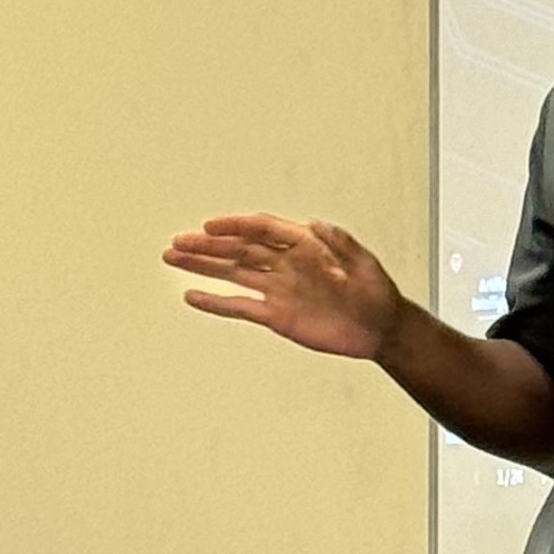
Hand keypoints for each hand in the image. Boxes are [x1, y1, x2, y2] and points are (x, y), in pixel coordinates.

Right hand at [162, 214, 402, 360]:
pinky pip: (240, 307)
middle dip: (208, 245)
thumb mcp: (365, 265)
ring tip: (173, 257)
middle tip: (177, 242)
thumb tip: (318, 224)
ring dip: (203, 266)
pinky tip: (192, 296)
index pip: (262, 228)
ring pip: (233, 273)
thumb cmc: (377, 292)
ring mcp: (278, 289)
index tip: (210, 226)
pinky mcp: (276, 316)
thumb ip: (341, 244)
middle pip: (239, 249)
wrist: (380, 329)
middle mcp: (285, 263)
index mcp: (304, 244)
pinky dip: (216, 302)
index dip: (236, 226)